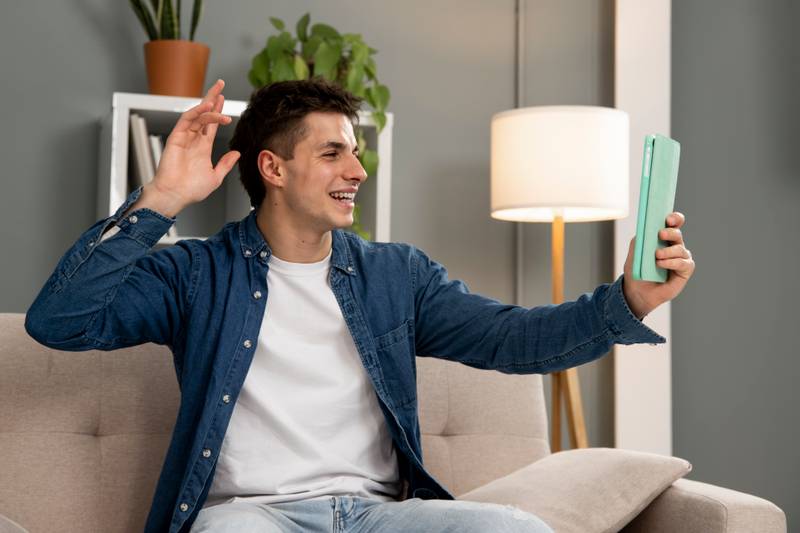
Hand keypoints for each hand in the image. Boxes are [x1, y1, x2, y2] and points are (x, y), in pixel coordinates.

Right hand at [148, 79, 240, 212]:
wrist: (175, 195)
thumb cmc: (191, 190)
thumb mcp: (215, 176)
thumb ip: (225, 164)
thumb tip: (236, 153)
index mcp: (202, 148)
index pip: (211, 125)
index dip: (218, 111)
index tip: (224, 99)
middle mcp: (193, 140)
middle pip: (204, 114)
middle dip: (212, 98)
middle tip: (220, 84)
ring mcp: (184, 137)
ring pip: (197, 115)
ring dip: (208, 105)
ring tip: (219, 98)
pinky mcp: (176, 138)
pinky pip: (186, 120)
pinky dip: (197, 112)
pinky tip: (207, 107)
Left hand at [622, 212, 695, 318]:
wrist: (637, 292)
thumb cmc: (637, 271)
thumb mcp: (634, 254)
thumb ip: (639, 241)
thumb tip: (644, 230)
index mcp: (663, 239)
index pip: (674, 224)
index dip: (675, 218)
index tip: (668, 218)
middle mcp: (674, 246)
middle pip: (678, 234)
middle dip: (671, 232)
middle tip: (660, 234)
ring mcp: (681, 258)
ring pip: (680, 249)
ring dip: (668, 251)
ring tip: (657, 256)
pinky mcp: (685, 271)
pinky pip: (683, 263)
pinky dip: (672, 262)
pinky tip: (661, 264)